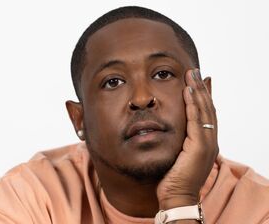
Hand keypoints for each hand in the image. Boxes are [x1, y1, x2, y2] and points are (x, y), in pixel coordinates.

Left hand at [157, 69, 218, 208]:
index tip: (200, 81)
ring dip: (198, 91)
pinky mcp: (200, 147)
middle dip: (202, 88)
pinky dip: (193, 105)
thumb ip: (179, 142)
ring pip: (205, 111)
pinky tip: (188, 92)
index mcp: (205, 142)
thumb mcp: (178, 155)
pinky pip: (196, 120)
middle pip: (208, 108)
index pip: (206, 114)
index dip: (204, 97)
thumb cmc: (174, 178)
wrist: (177, 197)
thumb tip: (173, 132)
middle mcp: (210, 141)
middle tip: (196, 71)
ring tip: (192, 74)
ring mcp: (207, 144)